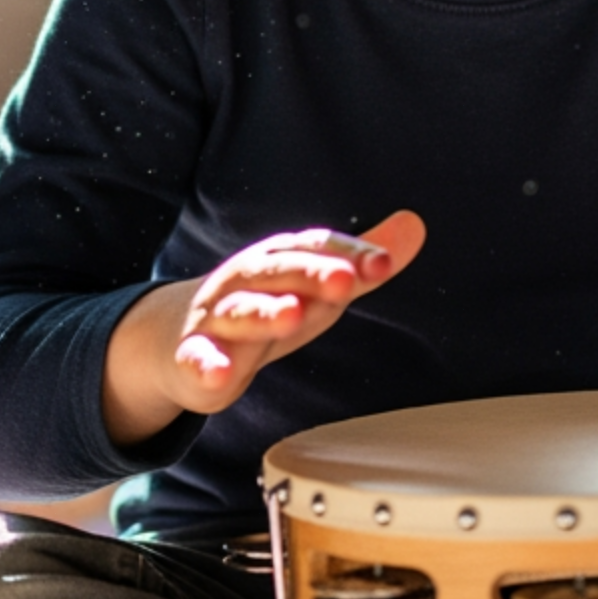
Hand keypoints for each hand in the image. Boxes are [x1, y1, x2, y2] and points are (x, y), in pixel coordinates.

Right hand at [102, 213, 425, 443]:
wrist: (181, 339)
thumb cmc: (265, 306)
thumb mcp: (315, 285)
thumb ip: (360, 262)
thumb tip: (416, 224)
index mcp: (280, 258)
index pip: (317, 248)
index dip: (350, 254)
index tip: (384, 262)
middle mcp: (247, 279)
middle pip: (280, 272)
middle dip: (312, 274)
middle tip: (344, 281)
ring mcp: (217, 316)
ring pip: (241, 311)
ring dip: (265, 312)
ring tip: (291, 316)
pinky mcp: (193, 355)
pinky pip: (197, 358)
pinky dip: (206, 365)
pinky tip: (219, 374)